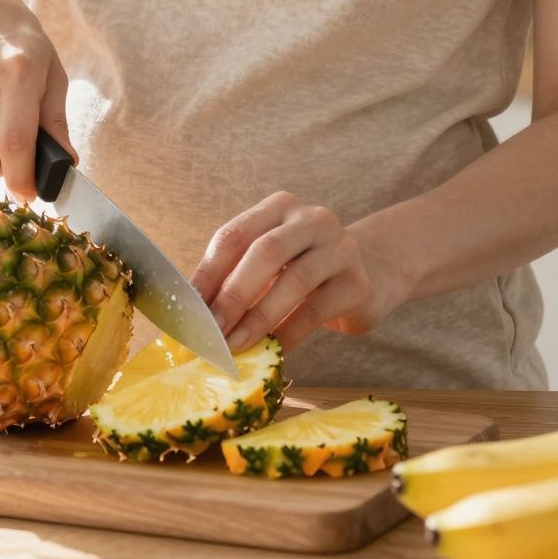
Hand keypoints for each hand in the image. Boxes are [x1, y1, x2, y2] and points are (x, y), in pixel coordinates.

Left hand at [190, 192, 405, 352]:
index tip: (187, 308)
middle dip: (232, 294)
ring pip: (293, 280)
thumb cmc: (303, 270)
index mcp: (279, 207)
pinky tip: (270, 351)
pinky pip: (316, 310)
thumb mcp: (269, 262)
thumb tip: (192, 315)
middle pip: (264, 252)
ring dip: (258, 318)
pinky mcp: (357, 282)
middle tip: (210, 330)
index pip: (234, 235)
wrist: (370, 273)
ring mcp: (340, 247)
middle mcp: (311, 219)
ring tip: (235, 345)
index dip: (207, 273)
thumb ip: (235, 276)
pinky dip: (288, 334)